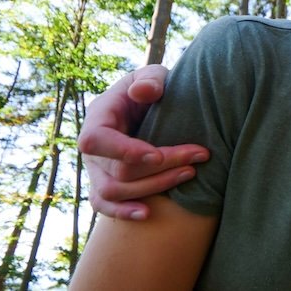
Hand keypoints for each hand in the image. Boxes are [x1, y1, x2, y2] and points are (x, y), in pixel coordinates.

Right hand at [78, 64, 208, 219]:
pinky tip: (147, 214)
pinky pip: (103, 205)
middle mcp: (92, 148)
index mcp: (98, 117)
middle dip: (161, 166)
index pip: (96, 140)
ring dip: (154, 186)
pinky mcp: (105, 184)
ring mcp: (96, 169)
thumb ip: (150, 79)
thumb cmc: (153, 89)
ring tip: (190, 173)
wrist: (150, 108)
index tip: (157, 155)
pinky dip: (123, 212)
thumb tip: (143, 92)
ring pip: (113, 191)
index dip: (124, 151)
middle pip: (117, 170)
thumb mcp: (153, 75)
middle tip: (198, 156)